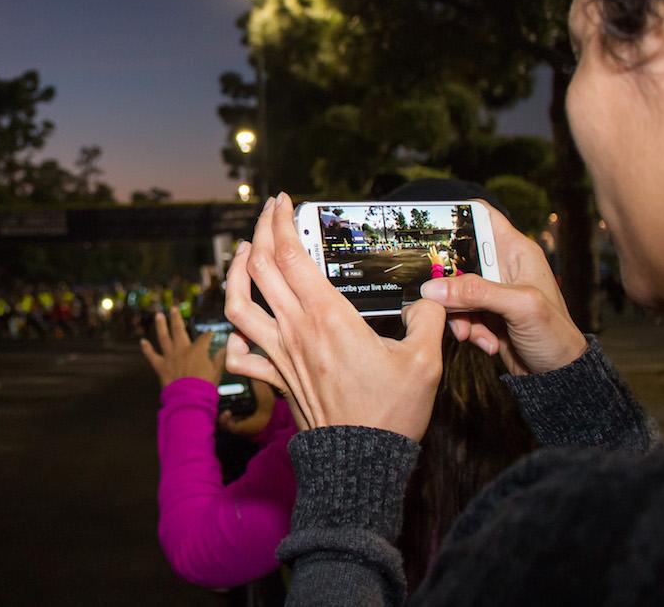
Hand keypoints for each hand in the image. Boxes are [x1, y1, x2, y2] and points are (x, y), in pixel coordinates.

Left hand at [140, 307, 224, 387]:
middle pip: (179, 330)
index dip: (208, 335)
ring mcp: (170, 357)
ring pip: (164, 337)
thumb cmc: (205, 386)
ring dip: (160, 325)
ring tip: (158, 315)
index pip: (204, 338)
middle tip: (173, 308)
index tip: (210, 334)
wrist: (189, 399)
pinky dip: (147, 349)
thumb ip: (220, 358)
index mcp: (197, 350)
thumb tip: (226, 348)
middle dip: (176, 318)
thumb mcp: (217, 371)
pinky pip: (152, 356)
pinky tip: (142, 341)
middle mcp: (182, 350)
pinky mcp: (161, 366)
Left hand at [224, 193, 446, 439]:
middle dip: (259, 231)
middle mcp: (295, 330)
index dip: (281, 221)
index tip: (283, 200)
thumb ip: (427, 319)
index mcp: (327, 317)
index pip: (291, 255)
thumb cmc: (391, 413)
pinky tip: (241, 326)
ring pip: (237, 305)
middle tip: (268, 212)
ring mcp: (279, 355)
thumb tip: (428, 297)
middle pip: (259, 268)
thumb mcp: (424, 360)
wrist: (360, 463)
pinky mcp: (276, 380)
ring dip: (234, 274)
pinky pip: (241, 357)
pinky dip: (234, 338)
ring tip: (244, 253)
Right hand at [419, 202, 586, 374]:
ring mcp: (490, 291)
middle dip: (445, 281)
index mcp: (516, 251)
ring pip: (452, 289)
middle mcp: (501, 266)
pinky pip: (457, 312)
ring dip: (455, 313)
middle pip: (456, 257)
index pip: (481, 216)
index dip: (455, 216)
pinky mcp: (482, 313)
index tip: (429, 229)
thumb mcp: (519, 307)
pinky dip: (463, 328)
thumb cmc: (555, 335)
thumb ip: (477, 292)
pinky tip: (483, 342)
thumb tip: (434, 289)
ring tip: (470, 333)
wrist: (557, 376)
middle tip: (440, 300)